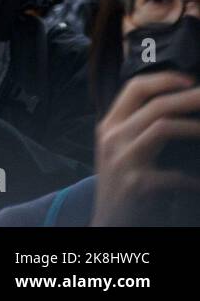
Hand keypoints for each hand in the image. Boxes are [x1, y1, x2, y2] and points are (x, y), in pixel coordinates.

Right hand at [92, 71, 199, 225]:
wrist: (110, 221)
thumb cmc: (122, 183)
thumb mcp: (120, 150)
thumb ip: (136, 128)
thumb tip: (175, 107)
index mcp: (109, 125)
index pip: (134, 88)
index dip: (164, 79)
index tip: (189, 80)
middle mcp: (113, 138)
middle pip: (155, 105)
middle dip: (190, 97)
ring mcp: (123, 160)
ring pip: (163, 127)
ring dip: (195, 127)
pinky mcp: (137, 184)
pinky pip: (175, 175)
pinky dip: (193, 179)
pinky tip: (198, 183)